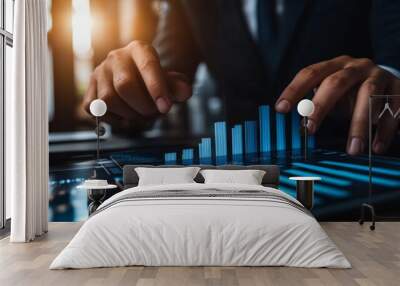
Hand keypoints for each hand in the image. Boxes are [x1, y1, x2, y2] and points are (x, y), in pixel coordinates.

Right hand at [82, 40, 191, 129]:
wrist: (135, 81)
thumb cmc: (154, 82)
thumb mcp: (170, 82)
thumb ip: (178, 87)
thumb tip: (184, 92)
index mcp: (139, 50)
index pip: (147, 66)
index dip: (157, 88)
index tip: (166, 107)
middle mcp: (116, 58)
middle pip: (125, 85)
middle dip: (143, 106)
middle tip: (154, 113)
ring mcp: (99, 73)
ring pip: (108, 99)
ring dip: (129, 115)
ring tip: (141, 115)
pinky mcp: (90, 90)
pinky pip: (96, 109)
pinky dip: (112, 119)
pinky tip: (125, 117)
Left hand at [275, 55, 399, 154]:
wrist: (389, 82)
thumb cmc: (352, 92)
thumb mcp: (332, 94)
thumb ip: (315, 103)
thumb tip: (295, 125)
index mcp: (335, 65)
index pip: (310, 73)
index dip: (294, 90)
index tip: (281, 108)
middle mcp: (356, 67)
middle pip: (336, 82)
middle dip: (320, 107)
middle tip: (309, 130)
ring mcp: (379, 76)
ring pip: (369, 96)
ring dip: (359, 125)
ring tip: (353, 150)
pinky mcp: (399, 88)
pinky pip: (393, 109)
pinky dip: (384, 130)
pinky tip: (376, 147)